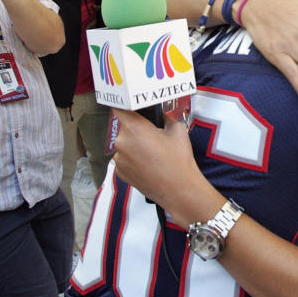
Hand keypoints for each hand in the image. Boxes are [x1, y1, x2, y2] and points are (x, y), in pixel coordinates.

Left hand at [112, 109, 216, 224]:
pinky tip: (148, 164)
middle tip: (153, 135)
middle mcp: (121, 142)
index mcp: (134, 128)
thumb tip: (159, 115)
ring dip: (134, 145)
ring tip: (152, 153)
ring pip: (125, 144)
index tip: (131, 107)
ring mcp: (119, 159)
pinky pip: (124, 158)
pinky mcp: (120, 172)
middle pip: (125, 128)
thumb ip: (164, 118)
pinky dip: (133, 159)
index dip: (125, 106)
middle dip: (136, 129)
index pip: (119, 108)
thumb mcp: (177, 129)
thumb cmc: (178, 160)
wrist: (178, 189)